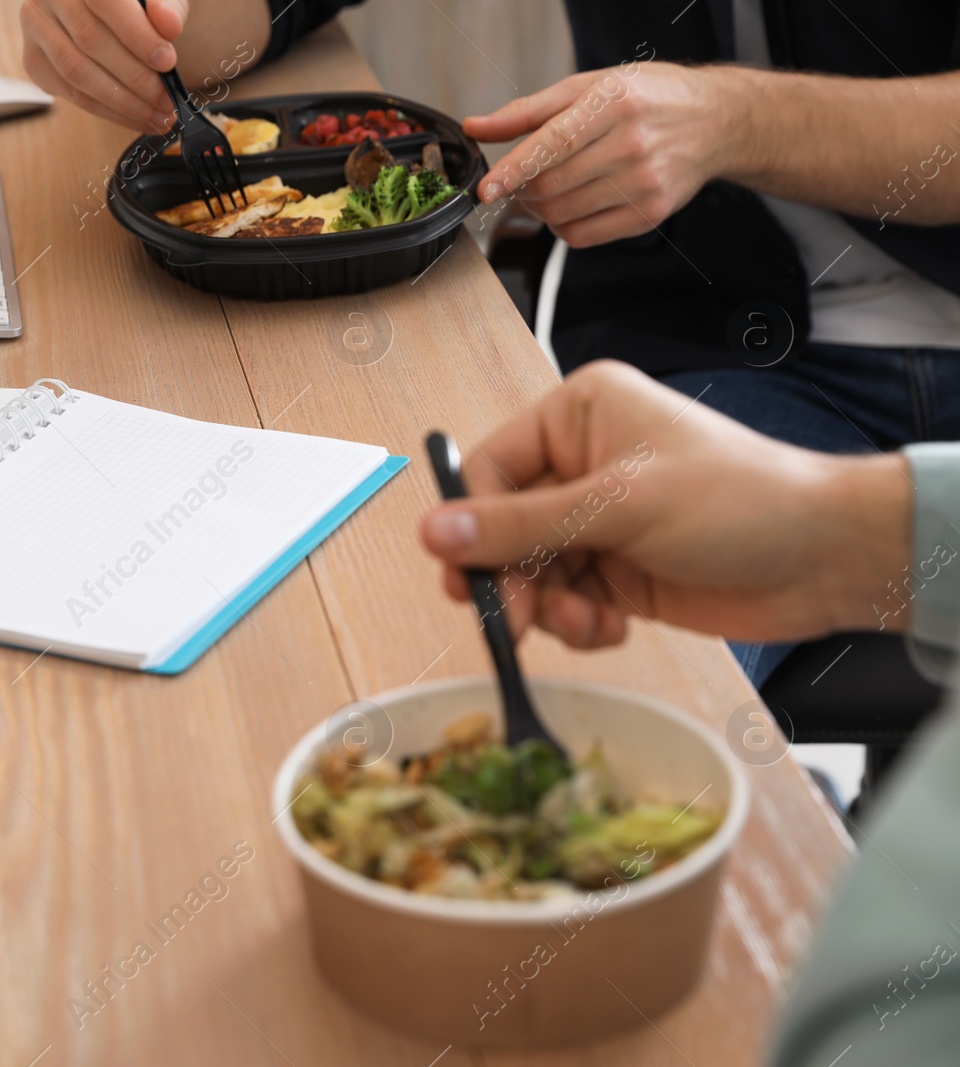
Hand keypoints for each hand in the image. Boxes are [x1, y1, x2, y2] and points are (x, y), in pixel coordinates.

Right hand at [20, 0, 185, 130]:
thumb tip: (169, 26)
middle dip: (135, 77)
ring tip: (155, 115)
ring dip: (121, 102)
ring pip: (76, 72)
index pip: (105, 3)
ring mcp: (35, 28)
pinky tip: (133, 115)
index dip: (137, 35)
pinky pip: (69, 92)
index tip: (167, 62)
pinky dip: (105, 110)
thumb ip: (166, 6)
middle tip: (167, 100)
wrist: (109, 14)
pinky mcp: (33, 60)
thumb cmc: (134, 4)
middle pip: (90, 41)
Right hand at [418, 361, 911, 648]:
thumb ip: (521, 524)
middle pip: (500, 528)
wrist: (826, 559)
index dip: (473, 526)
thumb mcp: (621, 505)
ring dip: (546, 609)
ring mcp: (597, 520)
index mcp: (578, 415)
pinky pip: (561, 602)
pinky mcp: (614, 570)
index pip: (489, 470)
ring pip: (528, 573)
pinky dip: (575, 624)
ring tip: (584, 624)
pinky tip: (610, 628)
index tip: (467, 576)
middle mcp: (580, 463)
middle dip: (508, 578)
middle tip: (512, 621)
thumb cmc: (742, 500)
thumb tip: (432, 531)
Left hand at [464, 63, 742, 247]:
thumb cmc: (645, 98)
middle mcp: (633, 144)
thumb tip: (475, 127)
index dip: (515, 169)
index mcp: (614, 103)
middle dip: (521, 190)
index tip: (486, 189)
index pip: (555, 143)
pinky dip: (563, 226)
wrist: (714, 120)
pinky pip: (583, 237)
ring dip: (539, 209)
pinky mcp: (651, 213)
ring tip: (548, 188)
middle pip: (551, 186)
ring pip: (562, 216)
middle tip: (520, 180)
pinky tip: (572, 205)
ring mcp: (645, 183)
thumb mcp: (588, 87)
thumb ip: (527, 111)